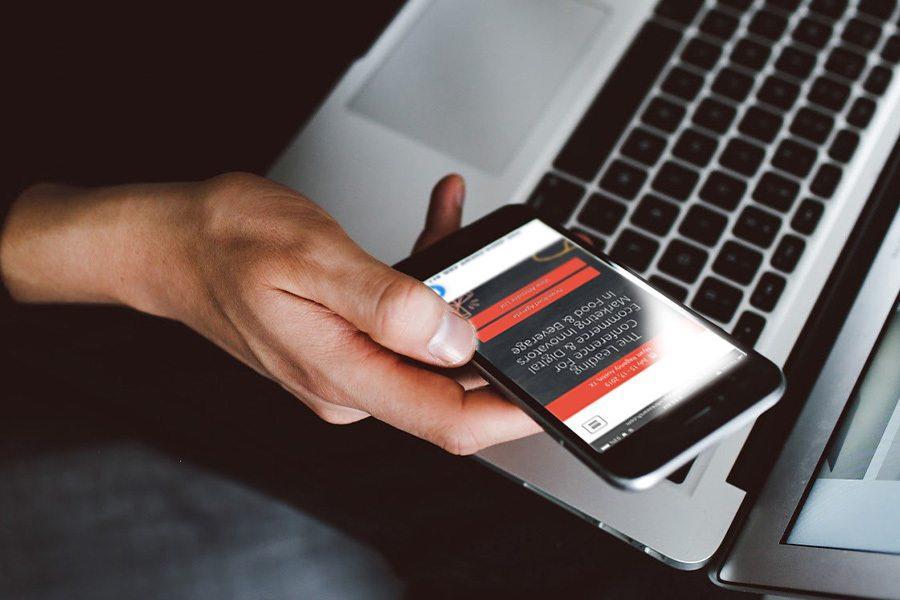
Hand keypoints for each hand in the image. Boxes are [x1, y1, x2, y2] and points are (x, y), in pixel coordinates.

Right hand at [0, 173, 539, 452]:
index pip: (447, 420)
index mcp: (344, 374)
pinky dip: (430, 278)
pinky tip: (435, 227)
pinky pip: (407, 320)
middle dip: (495, 334)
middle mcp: (351, 381)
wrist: (172, 242)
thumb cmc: (225, 243)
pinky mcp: (348, 341)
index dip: (511, 413)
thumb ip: (389, 302)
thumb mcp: (312, 256)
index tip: (554, 390)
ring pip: (433, 345)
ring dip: (461, 292)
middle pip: (451, 383)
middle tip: (519, 278)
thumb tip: (457, 338)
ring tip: (462, 228)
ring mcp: (350, 364)